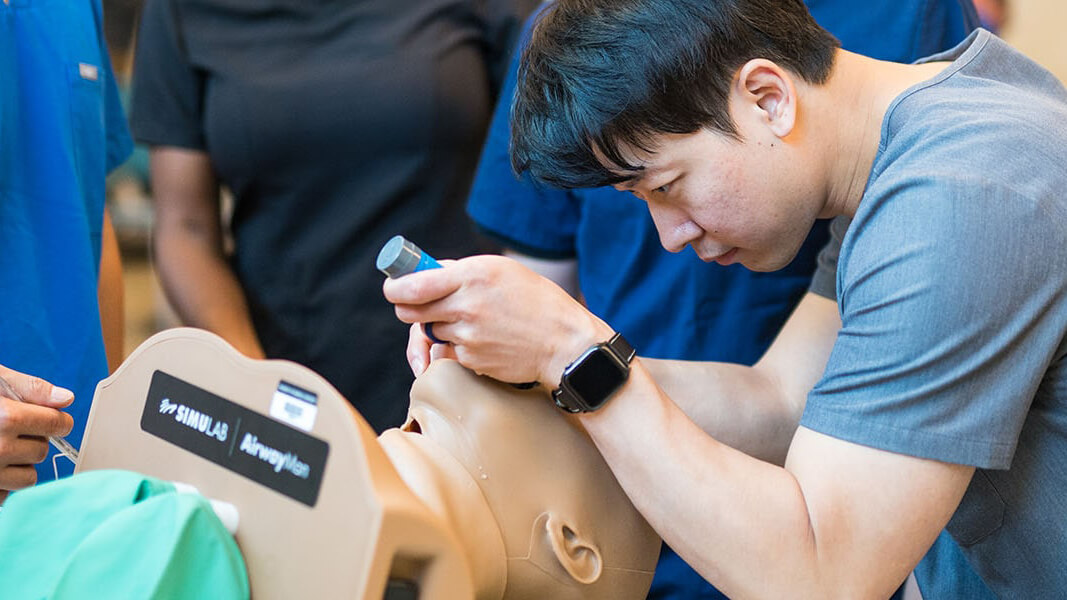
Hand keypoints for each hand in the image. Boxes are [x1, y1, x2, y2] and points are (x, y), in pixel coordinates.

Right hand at [0, 365, 74, 496]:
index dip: (56, 421)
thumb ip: (30, 388)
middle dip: (31, 441)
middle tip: (6, 432)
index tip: (50, 420)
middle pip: (42, 450)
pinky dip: (3, 485)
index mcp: (5, 417)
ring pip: (29, 477)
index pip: (59, 425)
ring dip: (18, 465)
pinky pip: (9, 495)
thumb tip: (67, 398)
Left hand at [383, 255, 613, 385]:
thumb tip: (424, 272)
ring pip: (430, 330)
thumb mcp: (501, 270)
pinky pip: (449, 350)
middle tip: (420, 304)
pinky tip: (485, 338)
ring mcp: (467, 335)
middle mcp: (466, 305)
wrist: (563, 343)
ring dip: (440, 326)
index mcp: (472, 275)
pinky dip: (458, 345)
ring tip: (472, 320)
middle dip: (409, 308)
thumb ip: (459, 271)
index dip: (395, 288)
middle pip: (409, 311)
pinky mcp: (471, 358)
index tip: (394, 288)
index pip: (412, 284)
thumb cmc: (536, 302)